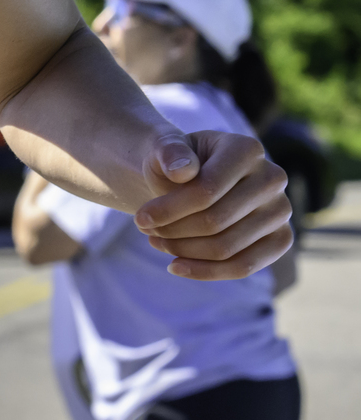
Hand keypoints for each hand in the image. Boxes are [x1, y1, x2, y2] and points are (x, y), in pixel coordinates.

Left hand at [135, 130, 292, 280]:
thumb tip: (182, 171)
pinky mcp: (281, 239)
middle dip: (173, 231)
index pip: (207, 190)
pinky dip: (206, 271)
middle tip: (145, 230)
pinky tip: (176, 266)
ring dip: (184, 251)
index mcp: (247, 149)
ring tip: (156, 242)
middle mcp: (272, 178)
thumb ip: (169, 152)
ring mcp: (281, 211)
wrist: (189, 176)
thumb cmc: (176, 162)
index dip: (169, 209)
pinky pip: (245, 267)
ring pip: (227, 248)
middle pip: (216, 222)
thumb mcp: (164, 149)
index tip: (139, 219)